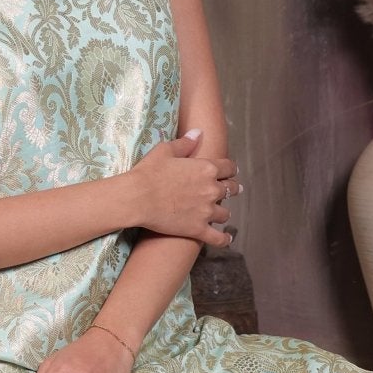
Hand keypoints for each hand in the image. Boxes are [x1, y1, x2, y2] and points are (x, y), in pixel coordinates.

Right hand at [129, 129, 241, 244]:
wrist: (137, 198)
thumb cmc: (149, 172)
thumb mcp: (165, 150)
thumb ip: (185, 143)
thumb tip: (198, 133)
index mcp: (207, 168)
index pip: (228, 167)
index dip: (231, 169)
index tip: (231, 171)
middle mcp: (211, 189)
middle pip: (230, 189)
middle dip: (233, 189)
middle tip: (234, 190)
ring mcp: (206, 211)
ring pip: (225, 213)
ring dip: (224, 212)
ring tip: (222, 213)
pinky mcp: (198, 229)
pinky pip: (217, 238)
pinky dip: (224, 239)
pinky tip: (227, 239)